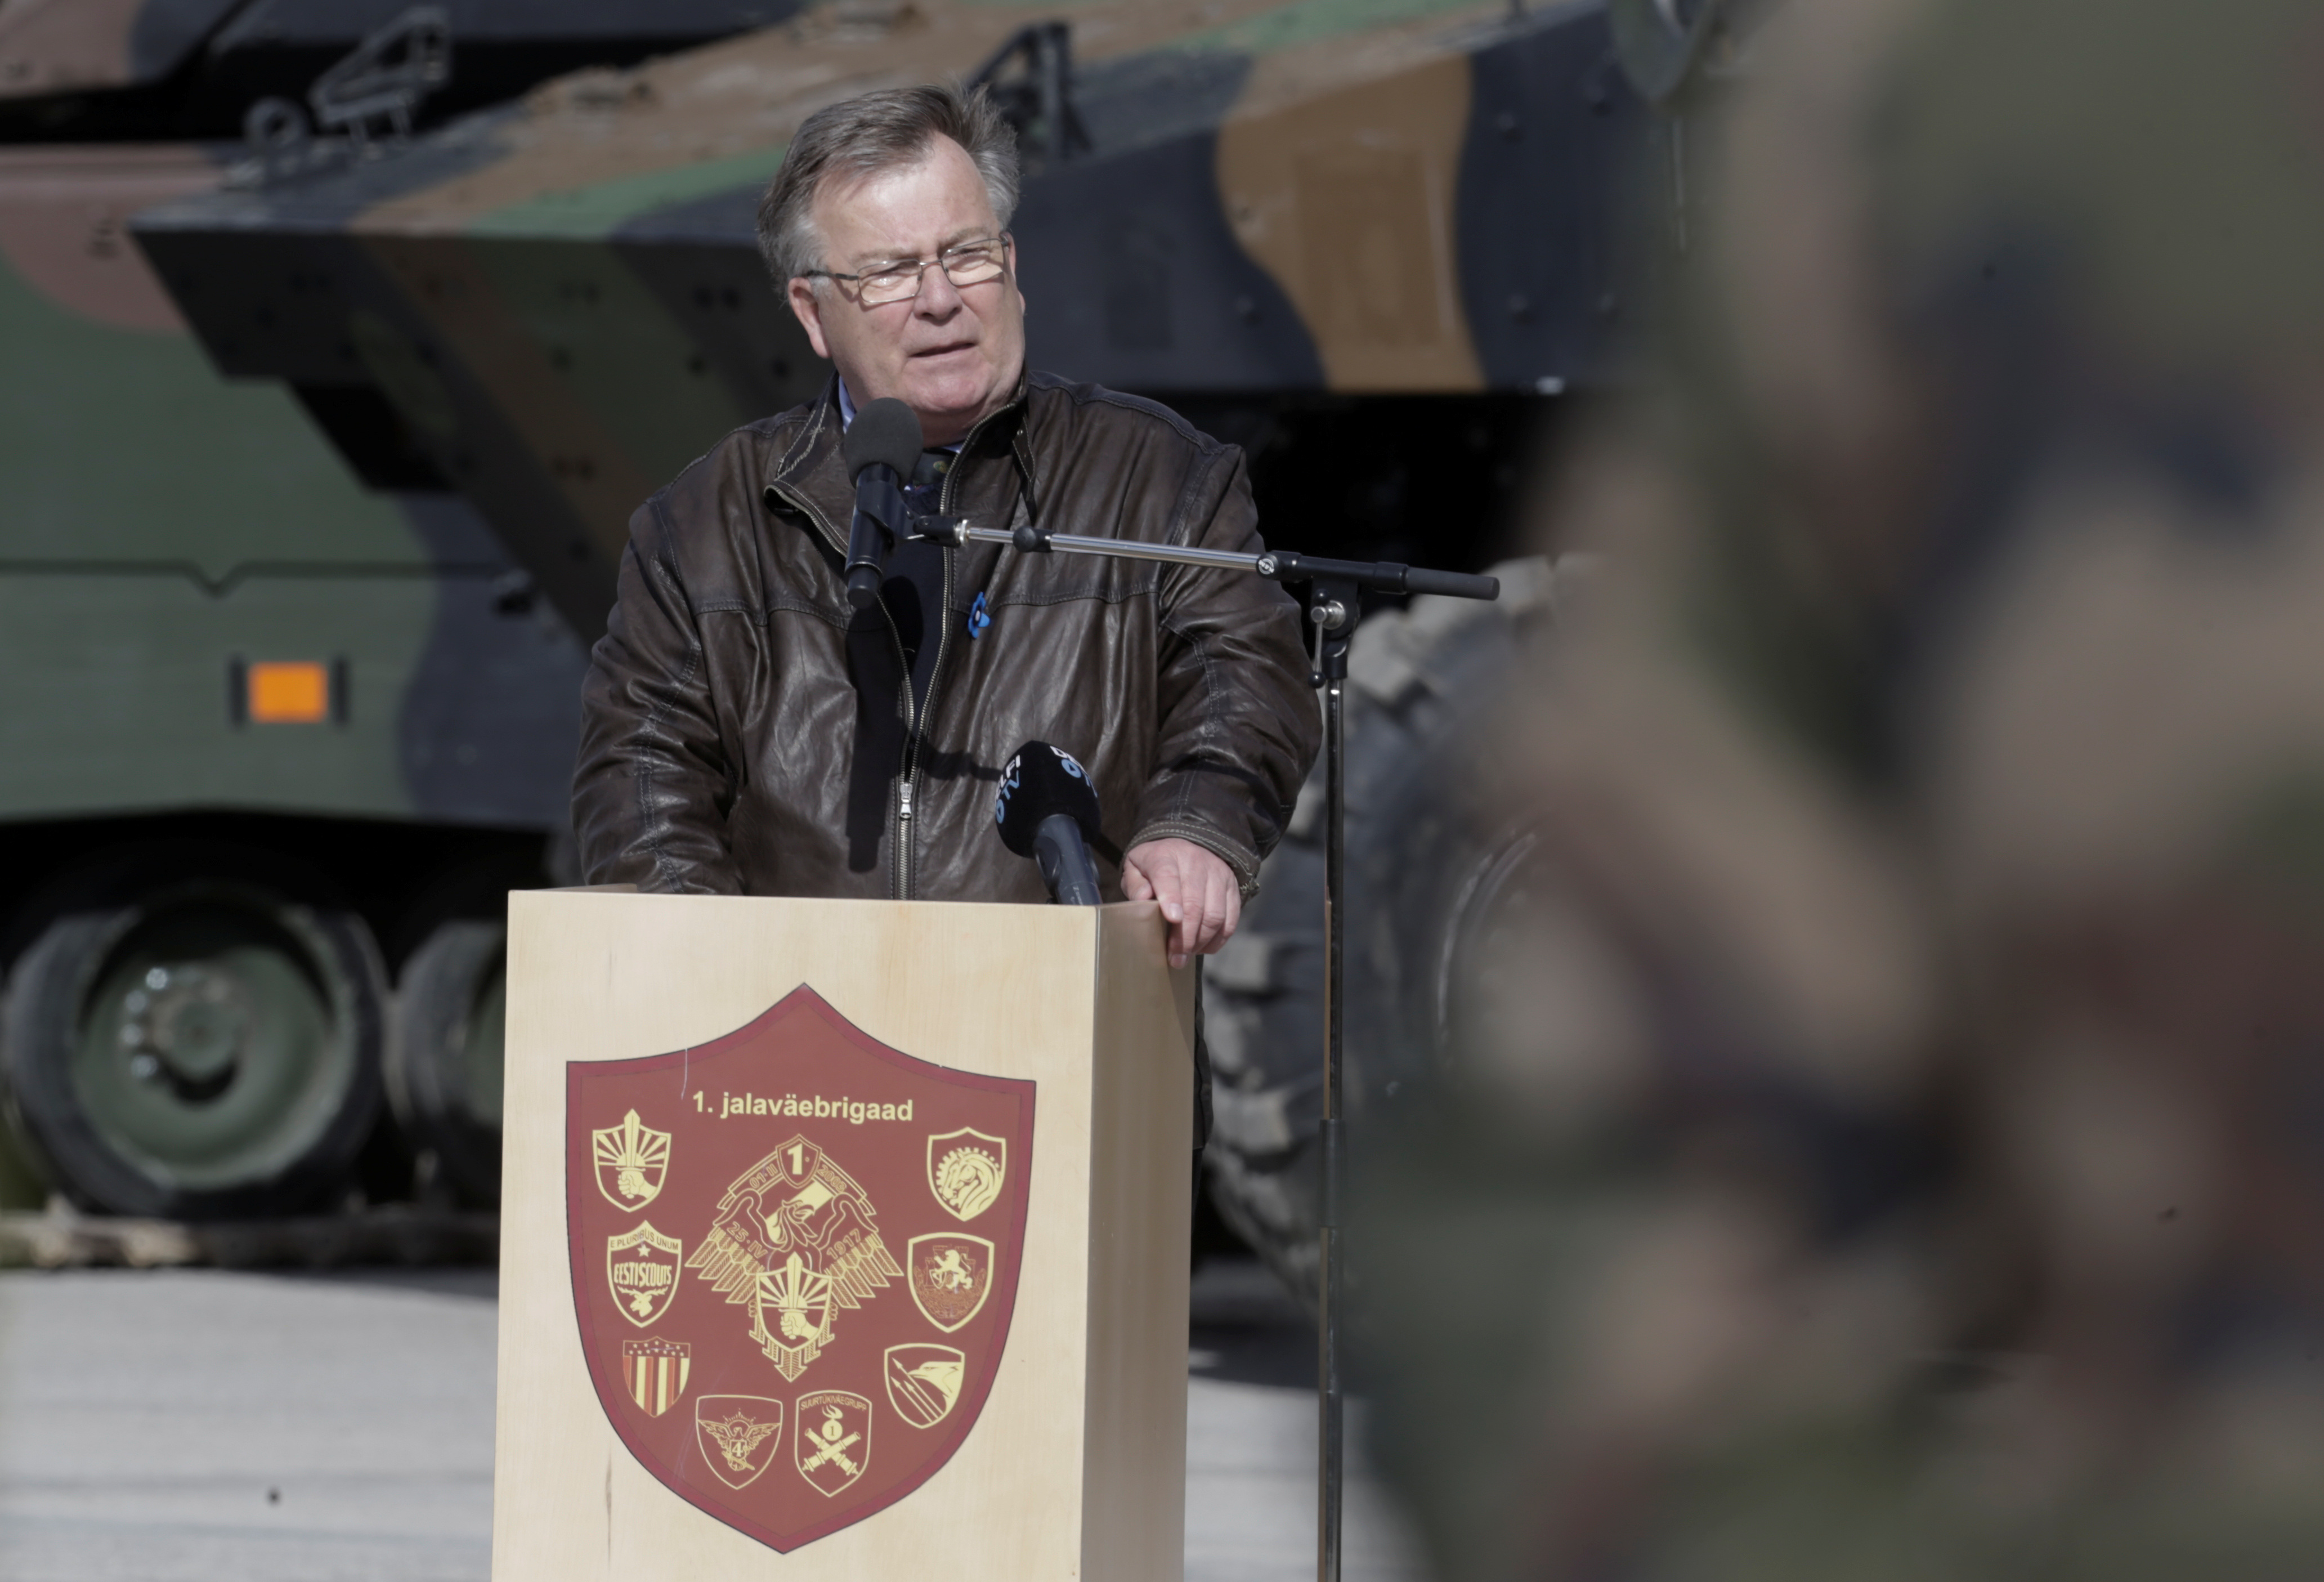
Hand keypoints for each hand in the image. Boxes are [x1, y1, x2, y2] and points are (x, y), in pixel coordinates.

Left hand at [1121, 838, 1241, 968]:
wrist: (1184, 848)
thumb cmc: (1154, 866)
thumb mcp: (1135, 869)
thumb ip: (1135, 884)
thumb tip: (1143, 899)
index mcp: (1165, 856)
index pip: (1168, 876)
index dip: (1171, 898)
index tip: (1172, 919)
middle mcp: (1195, 861)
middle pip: (1194, 903)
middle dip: (1184, 936)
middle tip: (1175, 958)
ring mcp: (1217, 874)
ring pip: (1215, 915)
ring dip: (1201, 941)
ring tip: (1186, 955)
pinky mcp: (1232, 887)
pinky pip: (1230, 919)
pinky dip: (1217, 939)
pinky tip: (1202, 947)